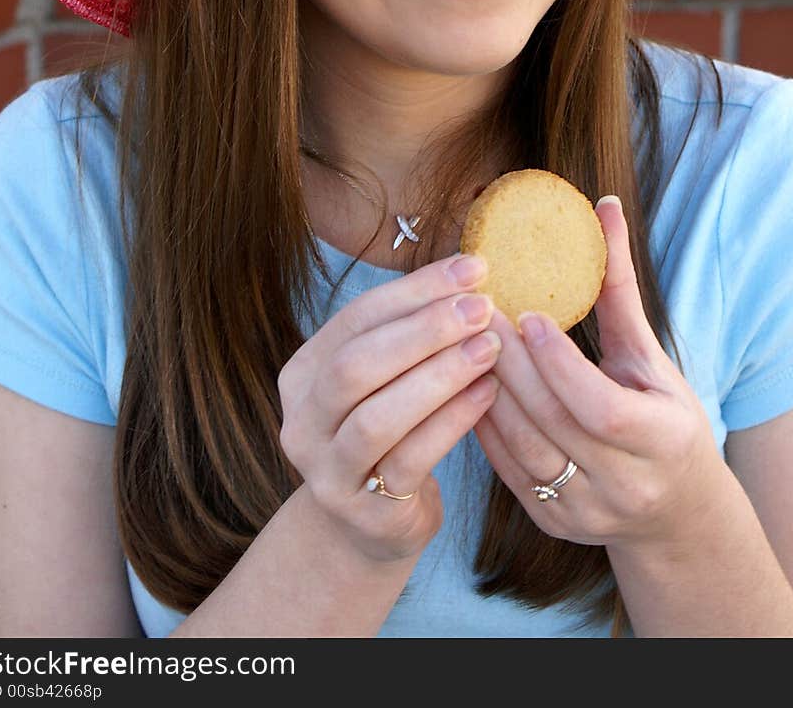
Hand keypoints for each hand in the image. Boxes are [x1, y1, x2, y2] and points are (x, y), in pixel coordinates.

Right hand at [278, 253, 500, 563]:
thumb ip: (411, 332)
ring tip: (489, 349)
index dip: (416, 290)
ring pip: (376, 417)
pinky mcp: (362, 512)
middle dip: (423, 330)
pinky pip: (409, 461)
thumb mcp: (387, 379)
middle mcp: (302, 421)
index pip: (357, 317)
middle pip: (356, 364)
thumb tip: (470, 272)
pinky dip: (451, 423)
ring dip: (438, 376)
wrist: (370, 525)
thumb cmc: (392, 433)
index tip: (473, 268)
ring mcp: (327, 471)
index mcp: (304, 373)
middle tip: (482, 308)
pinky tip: (488, 395)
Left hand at [473, 197, 724, 549]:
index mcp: (663, 440)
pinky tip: (461, 380)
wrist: (675, 512)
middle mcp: (627, 485)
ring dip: (486, 389)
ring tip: (461, 339)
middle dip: (509, 363)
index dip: (561, 364)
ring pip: (521, 447)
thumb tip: (601, 207)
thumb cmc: (666, 418)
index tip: (528, 315)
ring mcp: (587, 511)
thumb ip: (619, 289)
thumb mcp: (653, 358)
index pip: (602, 408)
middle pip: (553, 422)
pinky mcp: (553, 522)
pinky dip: (482, 421)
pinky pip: (506, 468)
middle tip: (475, 310)